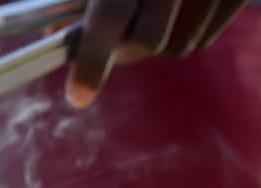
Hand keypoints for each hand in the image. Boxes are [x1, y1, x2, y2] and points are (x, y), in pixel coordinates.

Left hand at [65, 0, 247, 107]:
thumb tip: (56, 35)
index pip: (112, 17)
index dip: (92, 60)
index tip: (77, 96)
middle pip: (148, 41)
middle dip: (121, 51)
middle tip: (103, 49)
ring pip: (178, 45)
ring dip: (152, 44)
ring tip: (138, 22)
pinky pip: (204, 35)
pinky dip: (181, 33)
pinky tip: (168, 16)